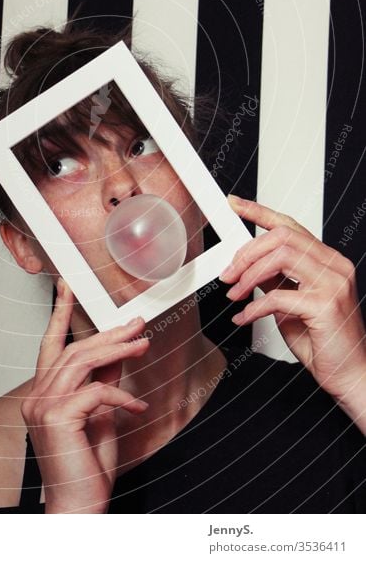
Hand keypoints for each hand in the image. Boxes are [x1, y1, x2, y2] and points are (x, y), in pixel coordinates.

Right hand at [21, 279, 148, 512]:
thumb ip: (104, 381)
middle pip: (74, 350)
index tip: (66, 286)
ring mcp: (42, 406)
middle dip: (108, 334)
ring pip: (83, 362)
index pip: (49, 345)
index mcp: (42, 394)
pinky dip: (121, 396)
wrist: (79, 506)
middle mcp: (36, 396)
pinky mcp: (57, 417)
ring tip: (144, 345)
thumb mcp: (101, 414)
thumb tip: (119, 353)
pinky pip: (96, 392)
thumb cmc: (86, 467)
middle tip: (136, 324)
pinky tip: (137, 408)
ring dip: (118, 350)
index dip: (59, 313)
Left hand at [221, 195, 365, 424]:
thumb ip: (276, 279)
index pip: (290, 225)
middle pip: (282, 237)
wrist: (351, 376)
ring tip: (234, 294)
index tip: (234, 204)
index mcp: (327, 260)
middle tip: (228, 274)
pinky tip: (244, 317)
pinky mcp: (326, 306)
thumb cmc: (324, 341)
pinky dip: (254, 307)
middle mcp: (334, 266)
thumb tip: (247, 263)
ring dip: (248, 275)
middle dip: (247, 252)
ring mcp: (333, 284)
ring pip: (280, 257)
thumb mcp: (292, 302)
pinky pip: (279, 296)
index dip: (259, 211)